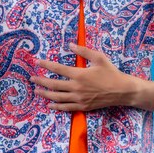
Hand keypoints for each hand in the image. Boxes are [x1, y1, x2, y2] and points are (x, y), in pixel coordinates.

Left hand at [30, 43, 144, 111]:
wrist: (122, 90)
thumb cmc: (111, 72)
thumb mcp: (99, 57)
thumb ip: (83, 51)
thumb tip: (70, 45)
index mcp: (79, 74)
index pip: (58, 69)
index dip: (46, 65)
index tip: (37, 61)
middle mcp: (76, 88)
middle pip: (53, 85)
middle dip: (41, 80)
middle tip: (32, 78)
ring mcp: (79, 99)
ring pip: (57, 97)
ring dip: (45, 94)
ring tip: (36, 90)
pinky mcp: (83, 107)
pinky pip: (66, 107)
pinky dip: (56, 106)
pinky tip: (49, 105)